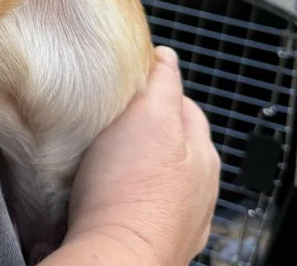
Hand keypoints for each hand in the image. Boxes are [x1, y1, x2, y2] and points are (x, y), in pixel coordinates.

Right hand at [61, 46, 220, 265]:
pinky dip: (125, 192)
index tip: (125, 80)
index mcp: (200, 153)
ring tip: (100, 153)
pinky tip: (102, 189)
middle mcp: (196, 188)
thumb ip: (161, 83)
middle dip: (142, 124)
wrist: (115, 256)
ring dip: (133, 160)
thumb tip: (166, 56)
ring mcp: (176, 217)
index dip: (153, 86)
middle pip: (168, 139)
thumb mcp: (148, 115)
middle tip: (107, 115)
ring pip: (153, 173)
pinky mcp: (152, 239)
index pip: (182, 102)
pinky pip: (138, 203)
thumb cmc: (129, 189)